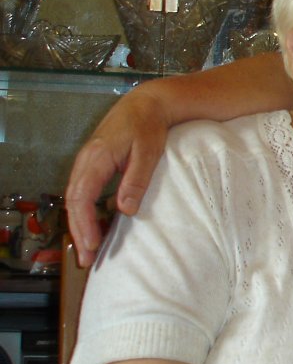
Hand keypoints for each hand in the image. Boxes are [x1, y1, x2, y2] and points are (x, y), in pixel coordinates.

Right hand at [64, 89, 171, 265]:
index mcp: (96, 159)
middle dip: (78, 231)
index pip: (82, 198)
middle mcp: (85, 162)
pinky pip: (82, 193)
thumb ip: (136, 180)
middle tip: (87, 259)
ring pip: (75, 199)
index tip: (91, 245)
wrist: (146, 104)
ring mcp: (87, 163)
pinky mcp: (93, 165)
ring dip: (80, 224)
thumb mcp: (148, 153)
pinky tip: (94, 227)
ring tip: (88, 249)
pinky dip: (84, 212)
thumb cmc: (149, 127)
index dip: (85, 224)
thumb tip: (126, 210)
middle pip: (73, 202)